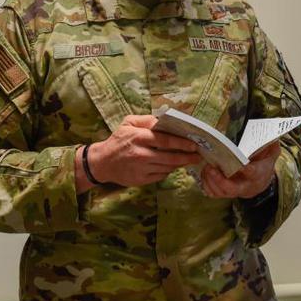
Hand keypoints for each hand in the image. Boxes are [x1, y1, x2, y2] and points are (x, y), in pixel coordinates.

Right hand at [75, 115, 200, 190]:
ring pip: (167, 168)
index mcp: (138, 138)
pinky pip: (161, 176)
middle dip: (187, 156)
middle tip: (199, 155)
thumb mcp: (128, 123)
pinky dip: (168, 171)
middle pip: (170, 157)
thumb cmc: (118, 141)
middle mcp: (140, 154)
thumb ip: (146, 120)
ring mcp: (141, 169)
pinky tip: (173, 166)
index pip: (165, 141)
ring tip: (189, 159)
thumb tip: (164, 119)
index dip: (182, 143)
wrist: (102, 163)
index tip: (194, 144)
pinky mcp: (141, 180)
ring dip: (180, 164)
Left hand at [201, 141, 280, 198]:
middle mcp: (246, 186)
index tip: (238, 164)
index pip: (252, 173)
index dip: (244, 169)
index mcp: (258, 174)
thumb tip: (271, 134)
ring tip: (206, 167)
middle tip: (210, 168)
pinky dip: (206, 185)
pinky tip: (204, 173)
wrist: (260, 181)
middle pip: (232, 189)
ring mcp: (234, 191)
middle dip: (220, 180)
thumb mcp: (271, 152)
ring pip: (220, 192)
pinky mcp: (225, 193)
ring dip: (210, 181)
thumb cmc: (263, 163)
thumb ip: (270, 144)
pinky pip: (213, 194)